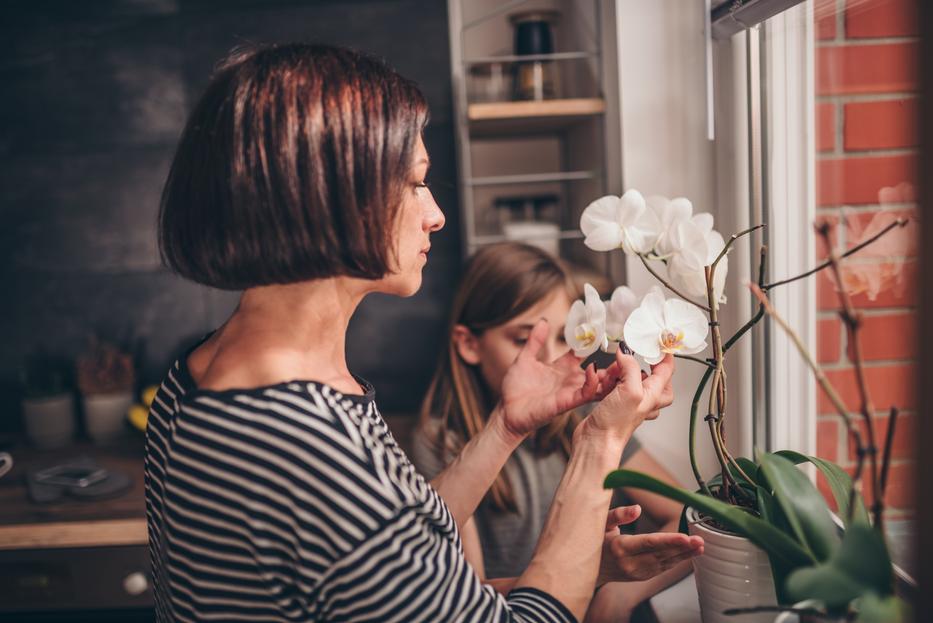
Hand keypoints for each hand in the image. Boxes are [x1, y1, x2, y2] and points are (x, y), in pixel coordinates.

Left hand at [495, 319, 612, 439]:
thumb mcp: (525, 358)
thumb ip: (535, 341)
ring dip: (609, 375)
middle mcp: (569, 379)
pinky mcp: (566, 402)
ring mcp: (569, 391)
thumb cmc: (516, 388)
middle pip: (597, 370)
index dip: (592, 342)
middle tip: (625, 351)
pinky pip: (585, 394)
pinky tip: (594, 370)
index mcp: (562, 367)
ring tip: (621, 364)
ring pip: (597, 384)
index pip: (583, 352)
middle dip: (612, 363)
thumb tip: (543, 321)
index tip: (603, 328)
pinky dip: (592, 383)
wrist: (507, 411)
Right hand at [580, 350, 674, 439]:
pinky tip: (602, 382)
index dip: (664, 352)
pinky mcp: (617, 402)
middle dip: (636, 363)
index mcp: (655, 394)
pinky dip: (609, 380)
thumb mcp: (629, 391)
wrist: (596, 441)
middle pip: (650, 373)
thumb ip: (630, 367)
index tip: (658, 338)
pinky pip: (616, 384)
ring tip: (610, 375)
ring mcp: (631, 400)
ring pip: (629, 376)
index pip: (667, 368)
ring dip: (618, 371)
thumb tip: (625, 352)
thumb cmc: (616, 424)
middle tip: (628, 358)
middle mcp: (646, 397)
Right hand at [597, 506, 703, 584]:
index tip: (686, 537)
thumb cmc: (595, 541)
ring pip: (664, 563)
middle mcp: (629, 563)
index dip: (669, 540)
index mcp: (619, 547)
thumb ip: (618, 514)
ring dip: (684, 555)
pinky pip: (662, 568)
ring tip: (700, 546)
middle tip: (700, 540)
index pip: (648, 543)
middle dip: (682, 548)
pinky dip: (677, 561)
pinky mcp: (641, 576)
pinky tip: (689, 553)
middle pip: (660, 554)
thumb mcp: (601, 523)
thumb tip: (637, 509)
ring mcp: (636, 572)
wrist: (588, 568)